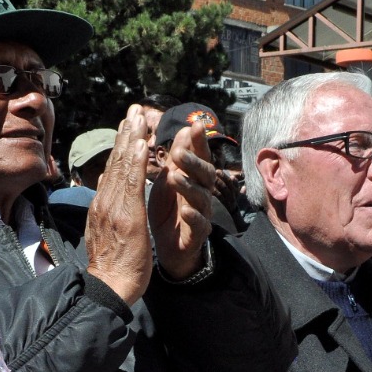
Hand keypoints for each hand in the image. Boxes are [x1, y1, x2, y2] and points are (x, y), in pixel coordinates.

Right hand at [85, 106, 155, 303]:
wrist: (110, 286)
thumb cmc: (112, 264)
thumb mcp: (105, 230)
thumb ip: (106, 205)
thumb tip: (106, 182)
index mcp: (103, 205)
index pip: (113, 169)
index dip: (121, 145)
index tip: (128, 124)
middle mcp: (105, 201)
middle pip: (116, 161)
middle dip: (126, 133)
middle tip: (135, 109)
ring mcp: (114, 207)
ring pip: (122, 167)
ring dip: (131, 139)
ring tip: (138, 117)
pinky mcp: (126, 215)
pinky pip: (132, 184)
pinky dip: (135, 162)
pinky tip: (141, 144)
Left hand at [149, 124, 215, 278]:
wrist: (169, 247)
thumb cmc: (168, 210)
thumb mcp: (168, 180)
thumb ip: (177, 158)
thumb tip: (186, 128)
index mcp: (193, 178)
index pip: (199, 156)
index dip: (199, 141)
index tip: (195, 124)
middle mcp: (202, 194)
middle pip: (203, 174)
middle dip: (192, 162)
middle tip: (177, 152)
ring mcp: (202, 214)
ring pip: (201, 198)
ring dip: (188, 186)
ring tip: (174, 178)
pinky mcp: (197, 235)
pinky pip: (199, 224)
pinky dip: (192, 217)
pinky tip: (184, 210)